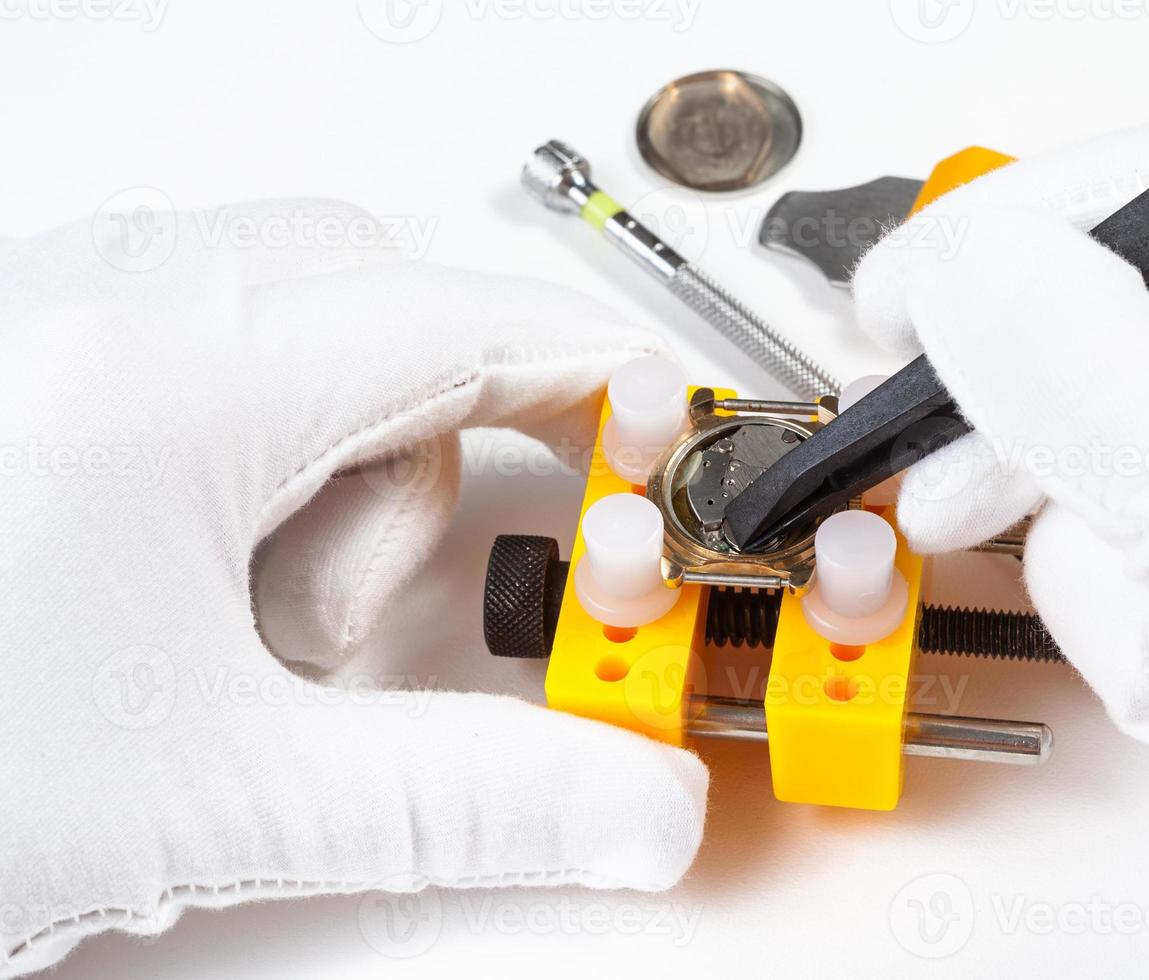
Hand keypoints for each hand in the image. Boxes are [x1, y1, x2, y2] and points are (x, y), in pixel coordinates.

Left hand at [0, 201, 706, 975]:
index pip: (479, 318)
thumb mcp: (216, 796)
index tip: (663, 440)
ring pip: (290, 334)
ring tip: (227, 626)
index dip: (600, 381)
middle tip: (365, 614)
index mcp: (183, 366)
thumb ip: (473, 801)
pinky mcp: (27, 373)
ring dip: (318, 478)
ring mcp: (58, 322)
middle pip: (388, 316)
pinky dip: (242, 461)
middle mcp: (116, 302)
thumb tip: (634, 808)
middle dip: (420, 468)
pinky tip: (172, 577)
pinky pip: (199, 353)